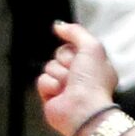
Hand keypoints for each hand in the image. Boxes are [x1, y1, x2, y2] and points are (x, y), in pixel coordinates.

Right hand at [36, 19, 119, 135]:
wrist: (82, 110)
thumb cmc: (92, 80)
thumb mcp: (91, 47)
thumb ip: (75, 32)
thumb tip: (57, 25)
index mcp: (91, 63)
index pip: (72, 46)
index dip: (74, 50)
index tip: (81, 59)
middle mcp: (78, 74)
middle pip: (59, 55)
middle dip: (65, 62)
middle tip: (75, 74)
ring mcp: (63, 86)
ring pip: (49, 67)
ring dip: (59, 75)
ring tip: (68, 87)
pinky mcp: (50, 97)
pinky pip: (41, 81)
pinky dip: (50, 86)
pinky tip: (59, 95)